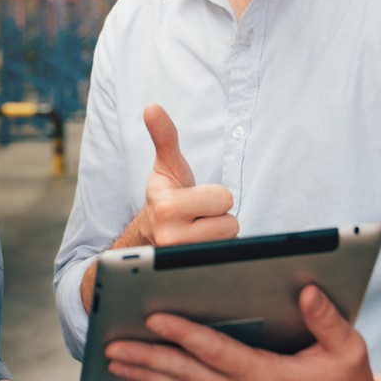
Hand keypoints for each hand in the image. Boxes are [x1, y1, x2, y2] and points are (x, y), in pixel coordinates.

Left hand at [106, 285, 380, 380]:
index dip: (183, 334)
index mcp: (269, 379)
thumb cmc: (349, 380)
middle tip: (111, 346)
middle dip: (147, 359)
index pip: (217, 352)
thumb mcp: (348, 347)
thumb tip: (305, 290)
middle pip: (187, 375)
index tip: (154, 317)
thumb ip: (326, 319)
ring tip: (110, 370)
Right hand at [139, 105, 238, 246]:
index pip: (223, 198)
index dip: (212, 197)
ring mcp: (180, 259)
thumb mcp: (167, 167)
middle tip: (196, 215)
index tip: (192, 199)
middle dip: (216, 216)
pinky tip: (199, 246)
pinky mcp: (191, 273)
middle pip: (230, 222)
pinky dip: (217, 251)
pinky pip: (225, 257)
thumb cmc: (166, 195)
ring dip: (217, 234)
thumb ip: (165, 136)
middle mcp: (171, 237)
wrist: (150, 235)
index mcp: (167, 206)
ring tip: (197, 230)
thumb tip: (152, 107)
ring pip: (229, 240)